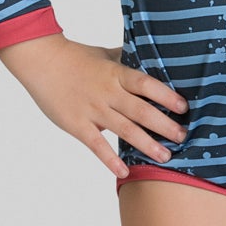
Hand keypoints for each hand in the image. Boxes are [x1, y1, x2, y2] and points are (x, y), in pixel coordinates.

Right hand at [0, 34, 187, 177]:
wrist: (41, 62)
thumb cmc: (74, 57)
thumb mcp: (104, 54)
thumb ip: (126, 59)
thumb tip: (150, 57)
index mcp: (116, 74)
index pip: (146, 85)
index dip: (166, 96)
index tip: (184, 107)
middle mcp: (108, 93)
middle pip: (142, 111)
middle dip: (164, 126)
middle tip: (183, 137)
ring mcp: (93, 110)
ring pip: (125, 130)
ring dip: (147, 145)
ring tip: (165, 157)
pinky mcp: (77, 125)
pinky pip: (97, 145)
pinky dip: (110, 160)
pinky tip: (124, 172)